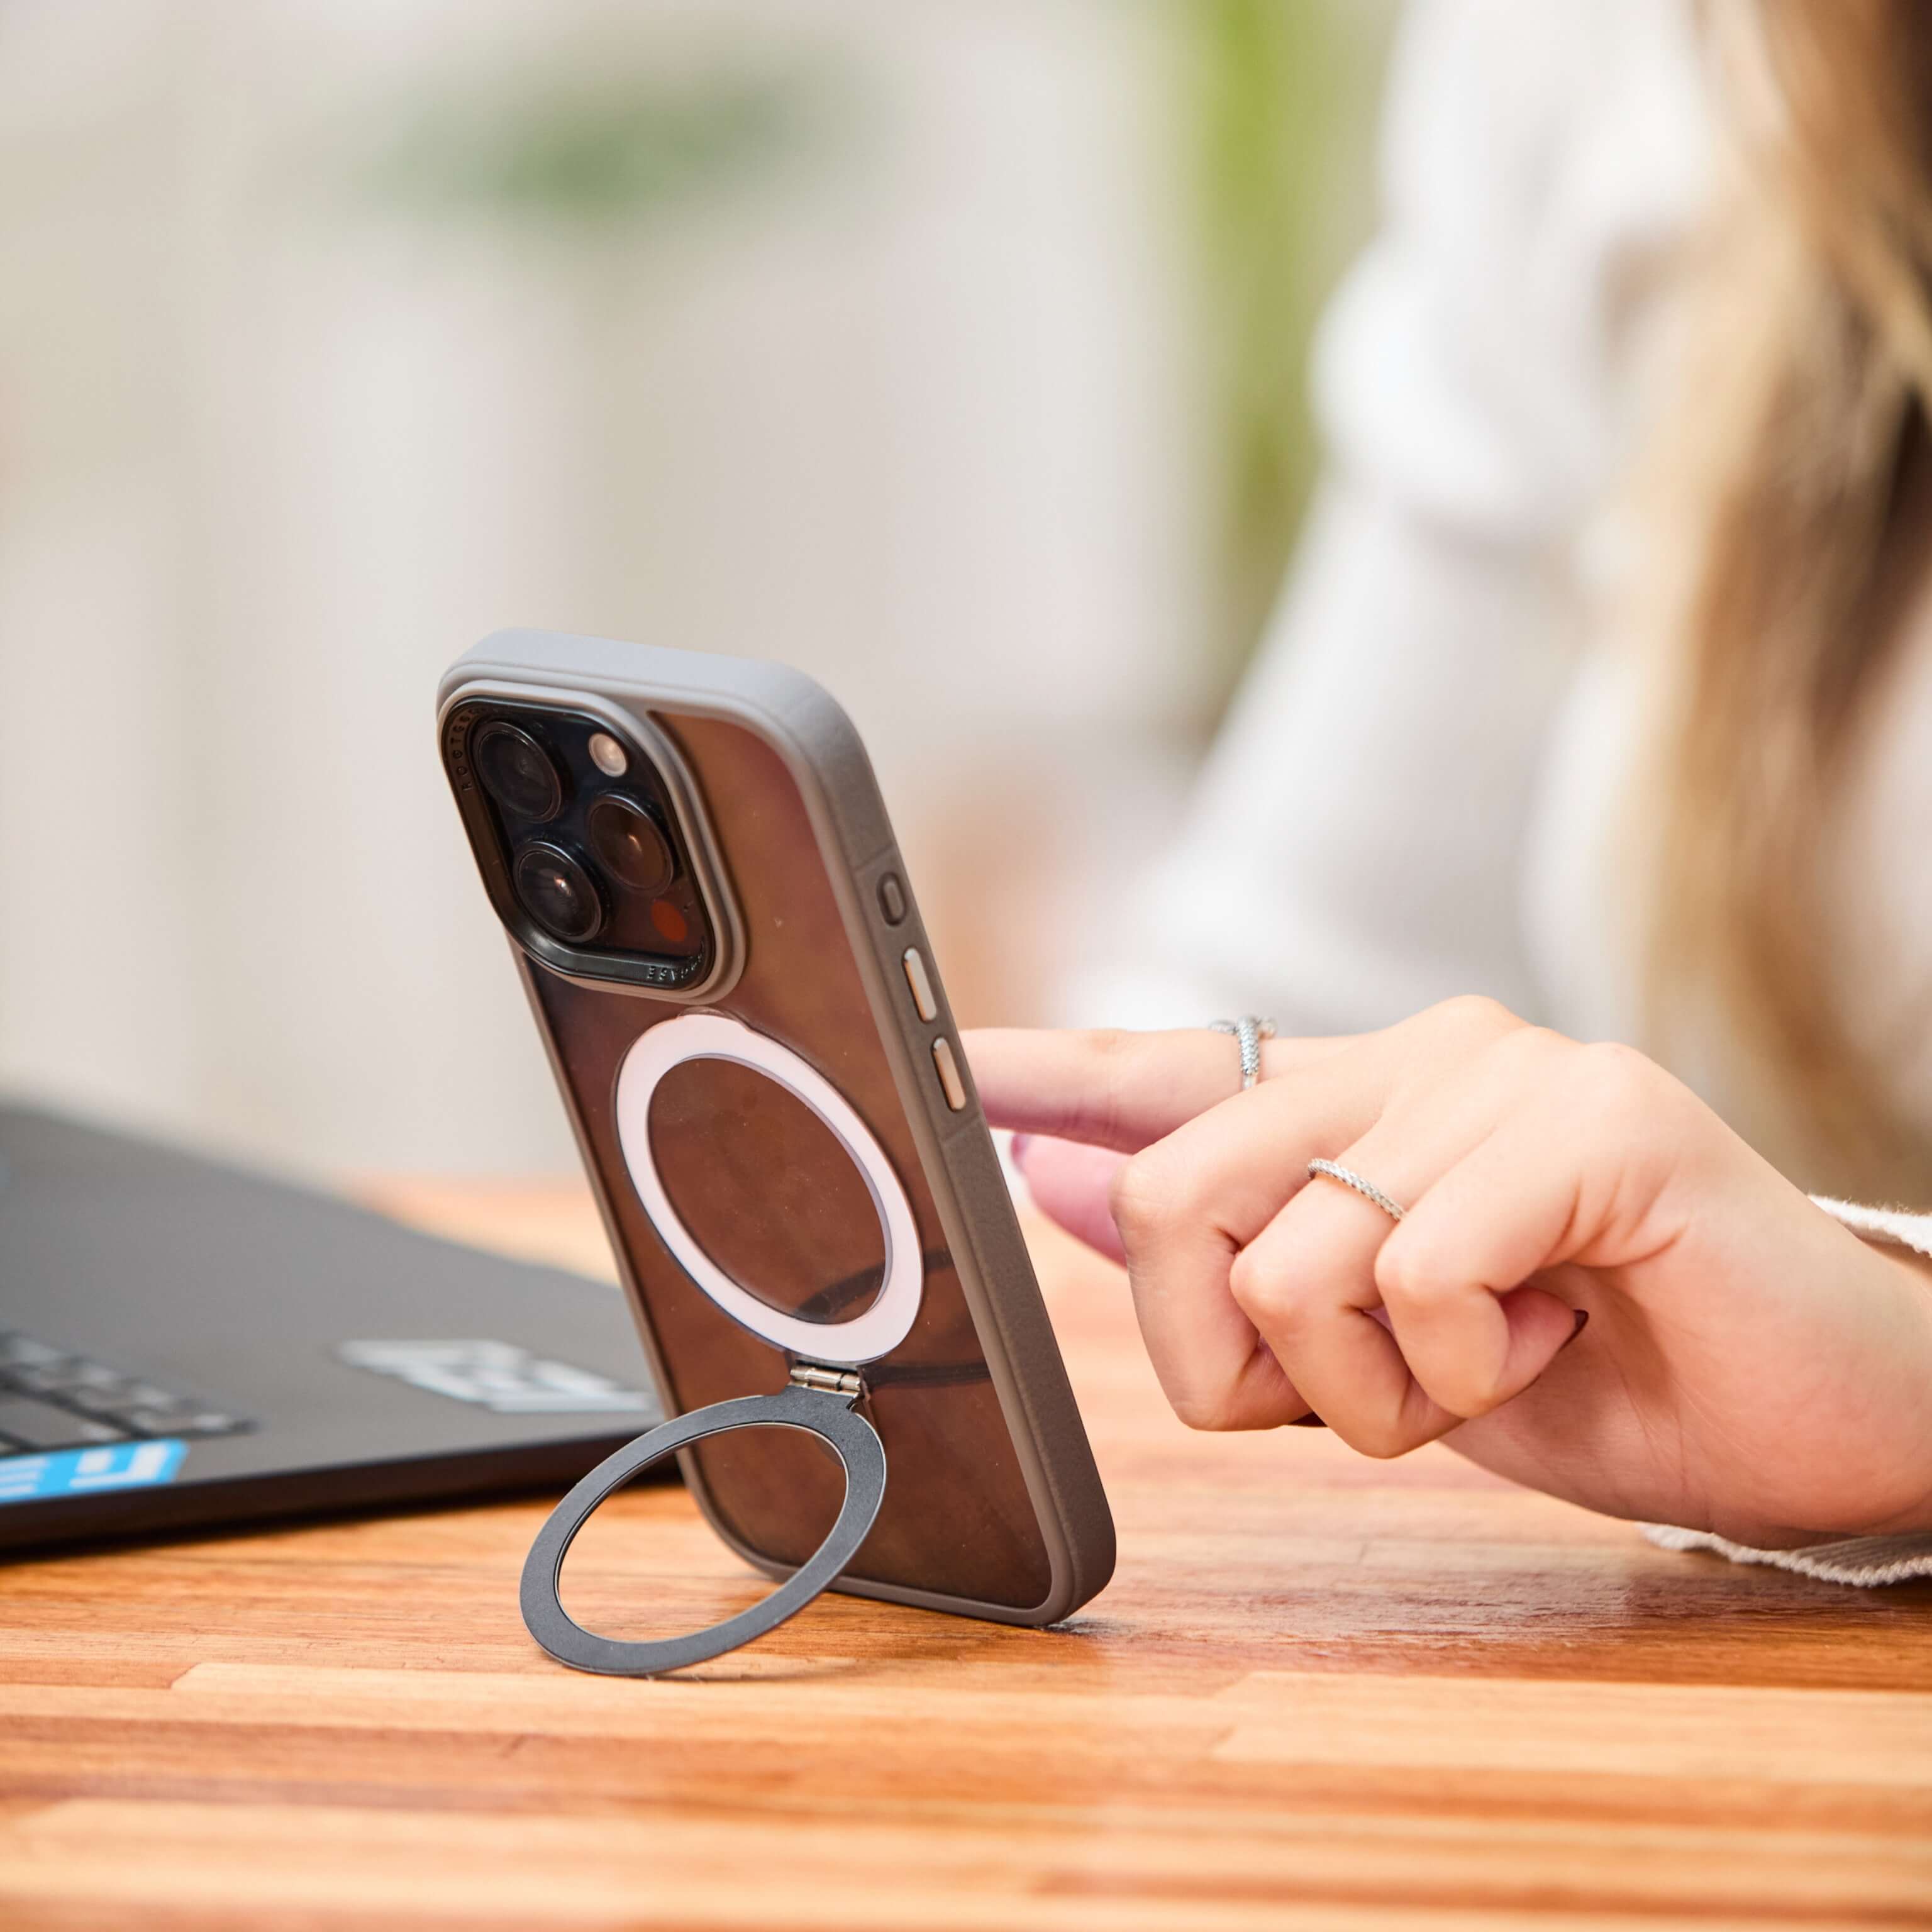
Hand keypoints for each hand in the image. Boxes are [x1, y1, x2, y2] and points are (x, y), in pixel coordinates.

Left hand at [966, 999, 1931, 1546]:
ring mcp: (1503, 1069)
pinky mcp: (1596, 1114)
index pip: (1161, 1063)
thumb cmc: (1593, 1371)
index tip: (933, 1066)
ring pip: (1288, 1254)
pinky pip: (1417, 1272)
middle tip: (1371, 1386)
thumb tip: (1048, 1177)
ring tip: (1500, 1356)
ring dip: (1372, 1385)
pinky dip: (1469, 1369)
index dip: (1035, 1070)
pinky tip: (1564, 1333)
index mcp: (1354, 1093)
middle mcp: (1414, 1051)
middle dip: (1236, 1353)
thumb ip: (1223, 1256)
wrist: (1816, 1410)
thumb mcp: (1377, 1343)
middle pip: (1176, 1191)